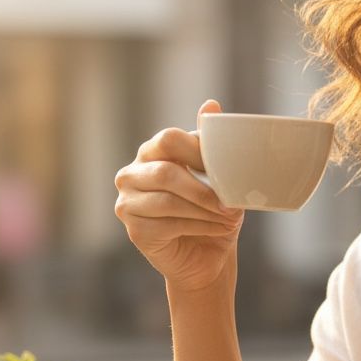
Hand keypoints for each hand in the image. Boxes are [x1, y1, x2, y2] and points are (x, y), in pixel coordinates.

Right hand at [113, 99, 244, 291]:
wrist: (208, 255)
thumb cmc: (213, 211)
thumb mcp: (218, 176)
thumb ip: (210, 143)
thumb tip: (212, 104)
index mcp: (151, 153)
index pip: (169, 139)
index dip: (198, 152)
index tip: (227, 170)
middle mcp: (132, 174)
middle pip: (166, 172)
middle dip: (204, 190)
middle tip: (232, 205)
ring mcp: (128, 202)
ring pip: (168, 201)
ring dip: (205, 211)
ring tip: (229, 218)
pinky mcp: (134, 230)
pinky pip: (168, 224)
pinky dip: (200, 227)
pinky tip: (216, 229)